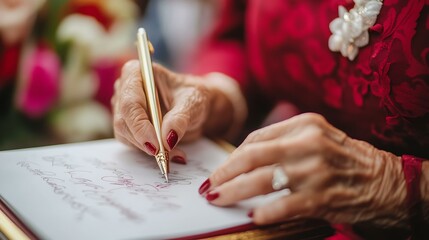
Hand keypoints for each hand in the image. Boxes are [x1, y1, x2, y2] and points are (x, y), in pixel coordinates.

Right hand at [111, 60, 211, 162]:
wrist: (195, 107)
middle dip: (144, 140)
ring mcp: (123, 108)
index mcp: (136, 72)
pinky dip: (150, 151)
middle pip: (123, 120)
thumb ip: (180, 118)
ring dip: (148, 148)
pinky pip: (132, 143)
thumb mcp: (193, 103)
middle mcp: (124, 89)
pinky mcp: (127, 126)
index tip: (156, 144)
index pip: (130, 103)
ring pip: (125, 134)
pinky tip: (169, 152)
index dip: (140, 125)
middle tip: (166, 154)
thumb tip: (168, 138)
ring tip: (175, 152)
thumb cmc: (193, 96)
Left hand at [199, 113, 407, 227]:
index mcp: (304, 124)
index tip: (220, 169)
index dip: (232, 156)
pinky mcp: (323, 196)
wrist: (386, 181)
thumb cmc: (345, 159)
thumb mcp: (316, 138)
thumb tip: (242, 158)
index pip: (256, 137)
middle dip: (225, 172)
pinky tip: (253, 216)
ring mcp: (316, 169)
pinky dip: (266, 211)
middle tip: (209, 186)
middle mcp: (308, 143)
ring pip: (262, 180)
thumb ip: (283, 142)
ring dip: (234, 191)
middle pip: (252, 155)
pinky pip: (285, 205)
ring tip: (218, 199)